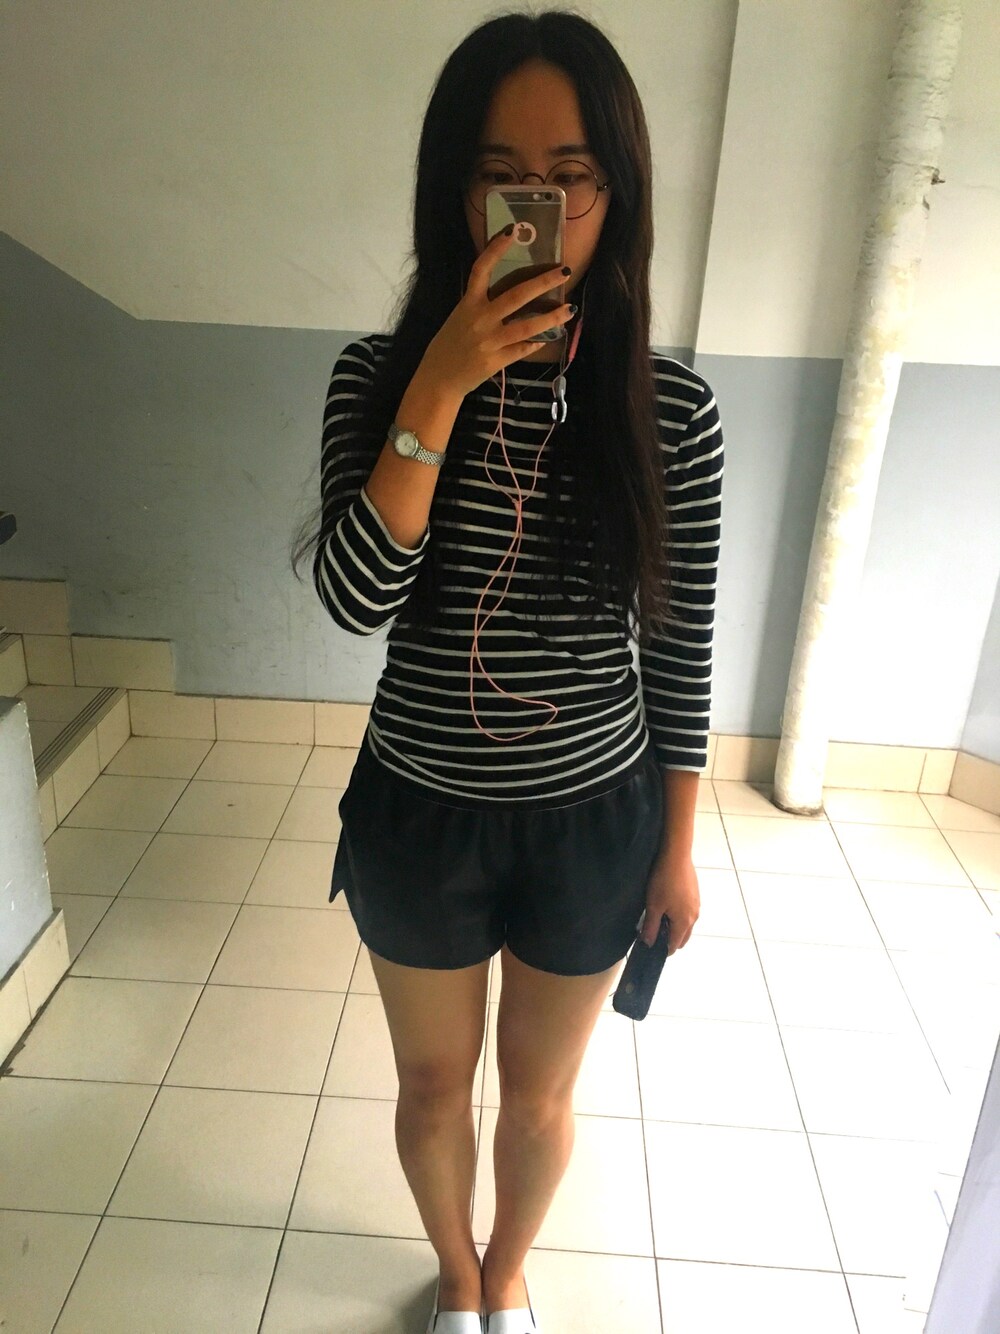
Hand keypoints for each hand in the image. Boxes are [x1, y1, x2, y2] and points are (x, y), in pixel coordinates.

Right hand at [417, 228, 574, 399]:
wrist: (438, 378)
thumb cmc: (450, 344)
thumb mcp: (460, 317)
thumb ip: (481, 304)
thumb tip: (512, 294)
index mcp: (468, 303)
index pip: (481, 269)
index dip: (495, 249)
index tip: (512, 231)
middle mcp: (479, 319)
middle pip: (516, 295)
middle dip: (543, 282)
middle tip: (565, 271)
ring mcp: (489, 341)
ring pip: (527, 325)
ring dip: (552, 317)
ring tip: (570, 309)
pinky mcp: (496, 361)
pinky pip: (523, 348)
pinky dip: (537, 342)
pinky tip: (548, 337)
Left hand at [639, 849, 699, 952]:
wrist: (676, 856)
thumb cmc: (663, 882)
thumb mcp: (653, 905)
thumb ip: (651, 927)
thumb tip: (648, 944)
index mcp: (684, 922)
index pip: (675, 945)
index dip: (663, 949)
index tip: (650, 946)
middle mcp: (695, 917)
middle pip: (683, 937)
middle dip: (670, 939)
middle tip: (654, 932)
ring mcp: (697, 905)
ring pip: (687, 925)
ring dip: (675, 927)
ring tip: (659, 918)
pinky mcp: (696, 894)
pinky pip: (688, 913)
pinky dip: (679, 916)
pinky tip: (668, 904)